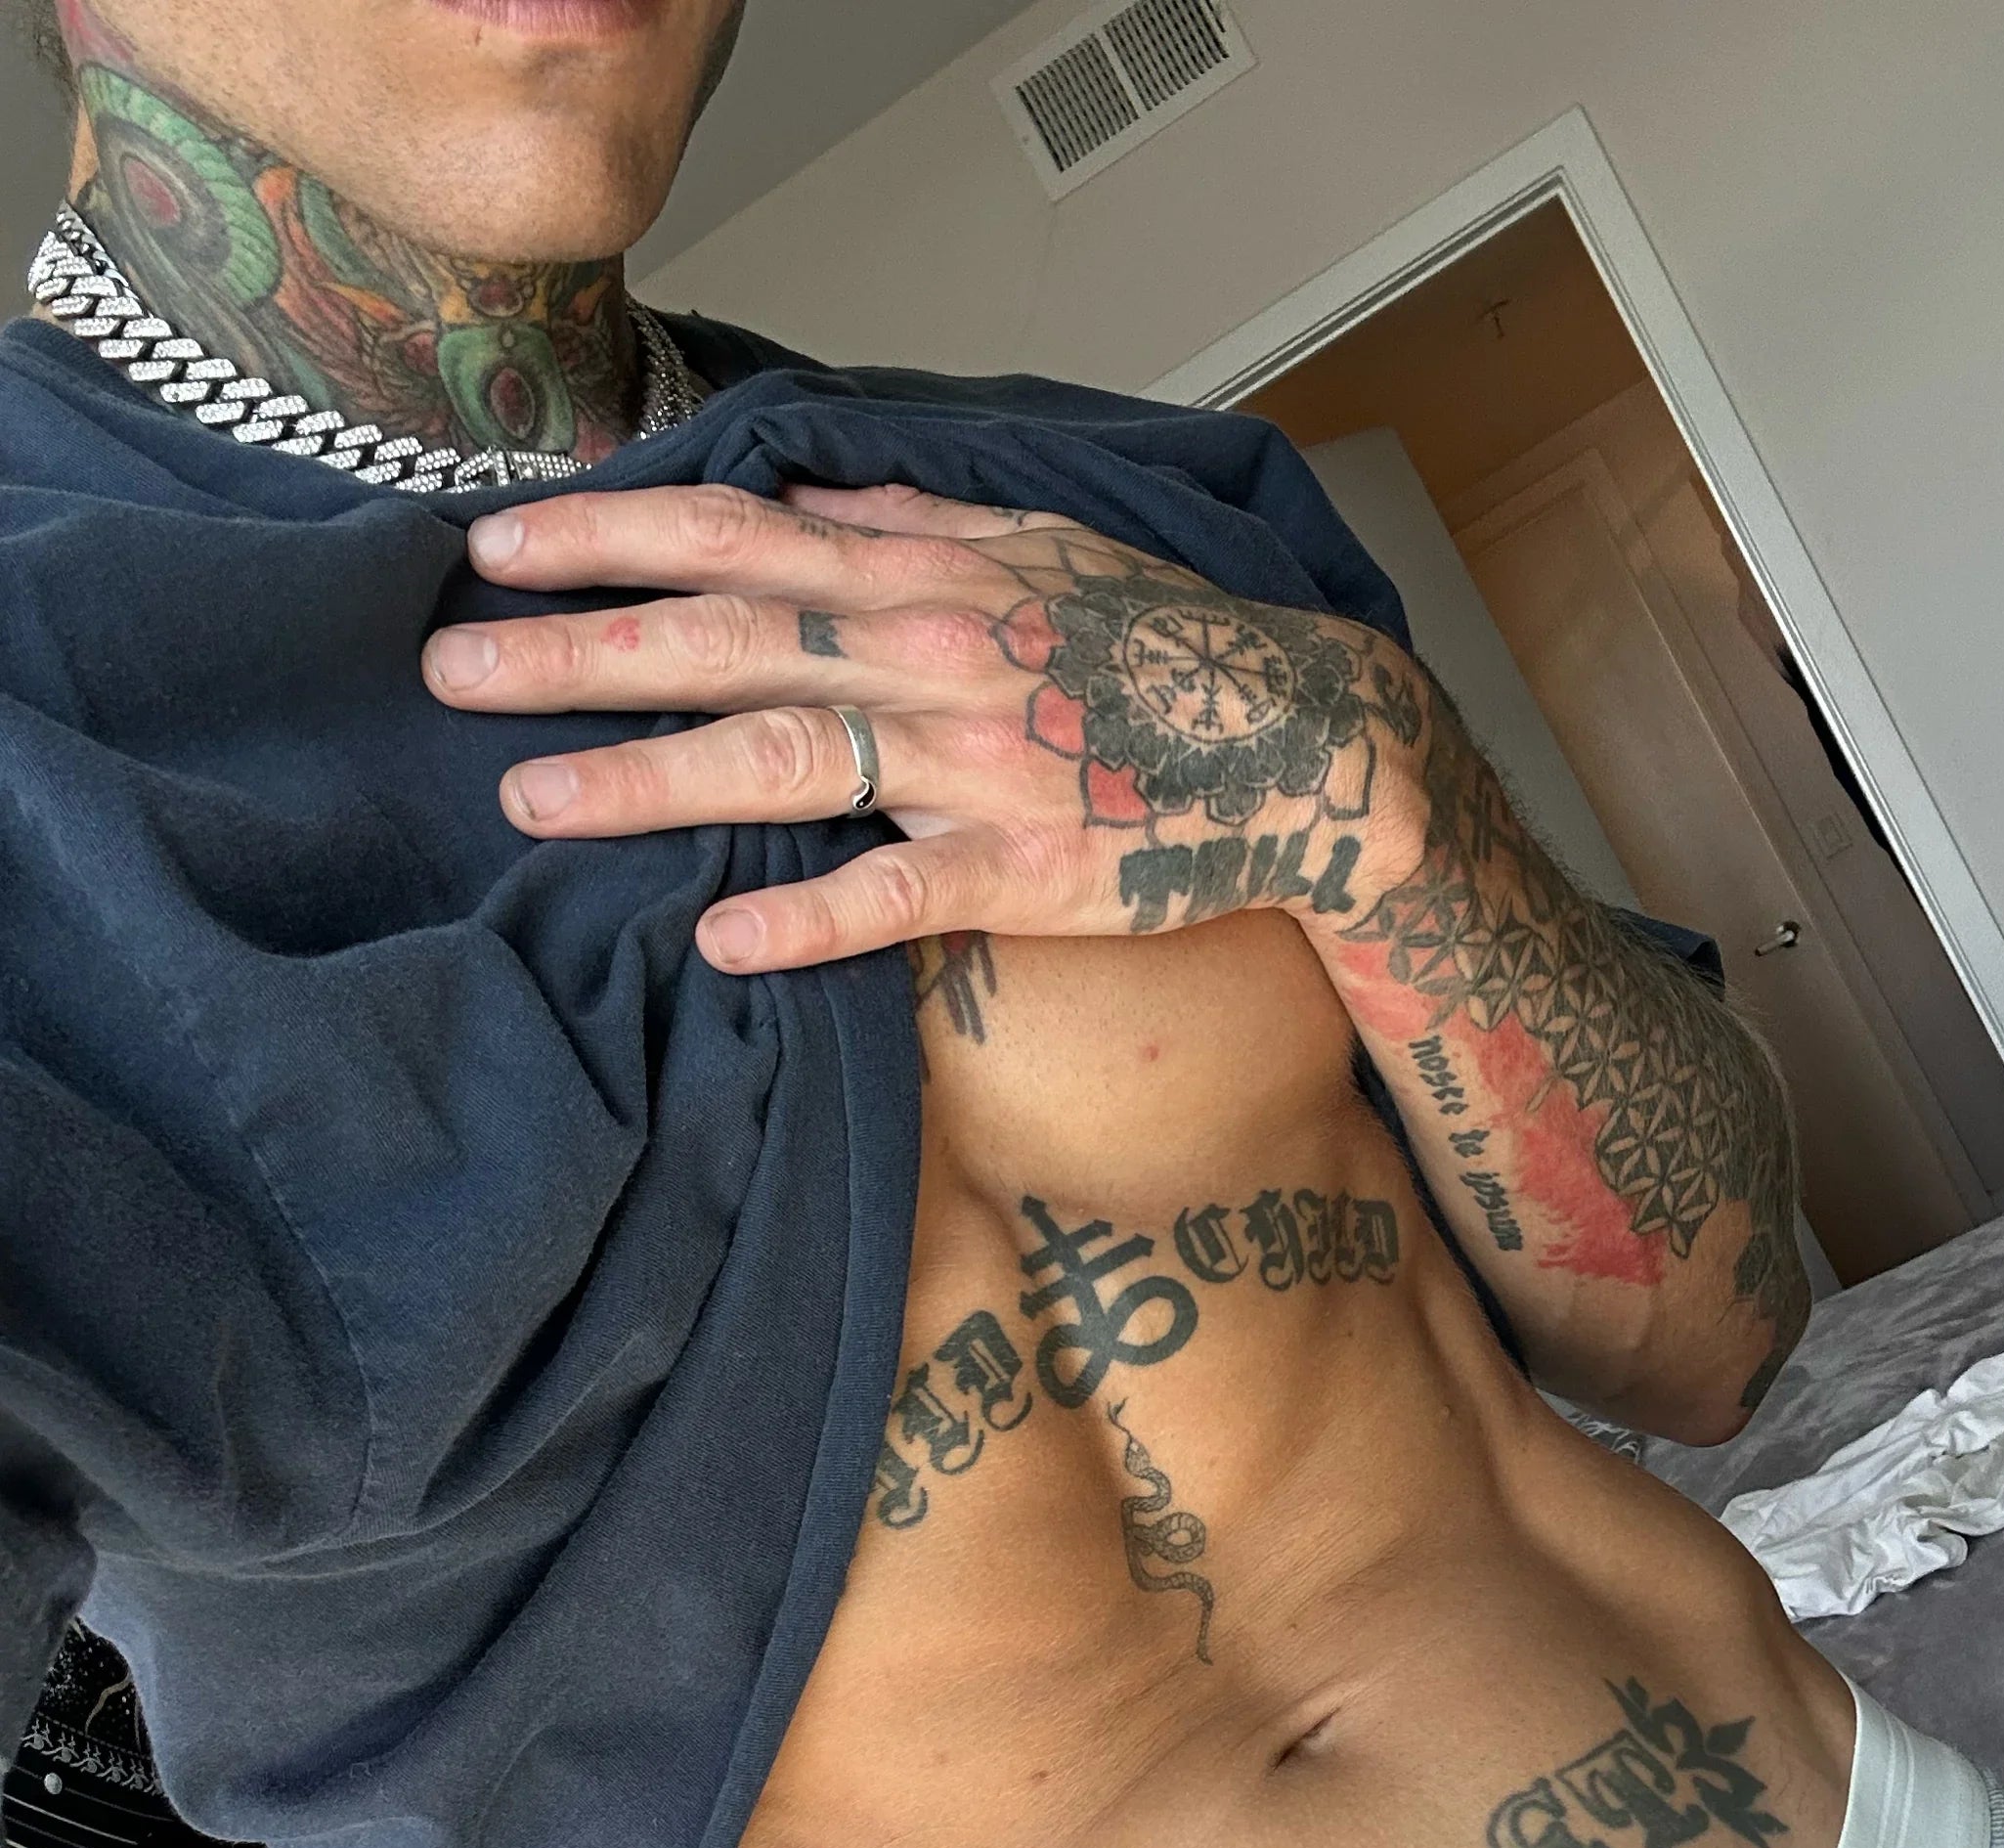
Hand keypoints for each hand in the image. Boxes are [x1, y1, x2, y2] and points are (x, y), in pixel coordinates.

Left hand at [420, 480, 1433, 976]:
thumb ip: (909, 523)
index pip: (729, 539)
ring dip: (647, 779)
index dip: (604, 540)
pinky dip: (809, 915)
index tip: (491, 549)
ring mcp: (973, 763)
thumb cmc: (1164, 651)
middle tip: (446, 673)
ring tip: (531, 802)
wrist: (1310, 745)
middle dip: (574, 653)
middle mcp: (928, 652)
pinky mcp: (1025, 869)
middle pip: (721, 642)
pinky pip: (898, 894)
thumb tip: (800, 503)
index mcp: (921, 575)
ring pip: (783, 760)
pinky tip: (720, 940)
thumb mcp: (1039, 548)